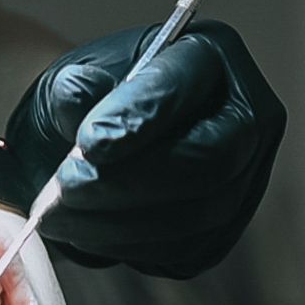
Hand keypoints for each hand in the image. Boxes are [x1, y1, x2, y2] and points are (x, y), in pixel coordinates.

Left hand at [3, 18, 284, 279]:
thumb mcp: (69, 79)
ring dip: (119, 222)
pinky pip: (184, 250)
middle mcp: (245, 117)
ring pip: (198, 214)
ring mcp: (245, 179)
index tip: (89, 144)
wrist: (90, 146)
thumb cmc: (87, 102)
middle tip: (67, 188)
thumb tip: (76, 95)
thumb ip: (72, 88)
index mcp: (210, 55)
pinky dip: (128, 246)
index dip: (140, 118)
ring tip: (58, 214)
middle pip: (209, 160)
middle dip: (130, 181)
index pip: (184, 87)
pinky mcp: (225, 230)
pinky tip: (86, 229)